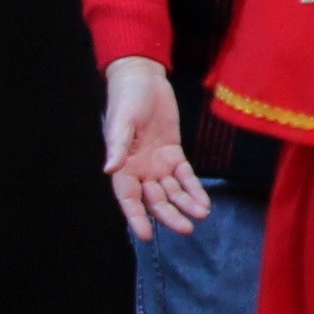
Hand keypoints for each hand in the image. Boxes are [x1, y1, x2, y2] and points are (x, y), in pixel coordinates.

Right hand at [102, 52, 212, 238]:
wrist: (144, 78)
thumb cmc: (127, 98)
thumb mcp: (121, 121)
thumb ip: (117, 146)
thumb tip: (109, 169)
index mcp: (122, 165)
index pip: (128, 197)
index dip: (136, 217)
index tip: (147, 235)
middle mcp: (140, 170)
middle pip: (154, 200)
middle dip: (169, 215)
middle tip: (186, 229)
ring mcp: (157, 163)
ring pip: (172, 191)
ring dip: (185, 205)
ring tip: (201, 216)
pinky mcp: (173, 153)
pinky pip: (185, 176)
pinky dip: (194, 189)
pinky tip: (204, 202)